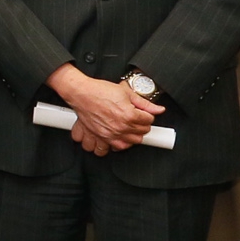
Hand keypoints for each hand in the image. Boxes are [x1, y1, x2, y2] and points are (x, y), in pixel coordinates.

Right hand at [48, 63, 162, 152]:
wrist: (81, 93)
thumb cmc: (99, 91)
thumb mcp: (126, 92)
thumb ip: (144, 103)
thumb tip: (158, 109)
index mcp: (129, 115)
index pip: (149, 120)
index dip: (147, 115)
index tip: (143, 113)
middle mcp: (120, 127)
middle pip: (142, 133)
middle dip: (141, 125)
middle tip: (137, 119)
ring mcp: (110, 135)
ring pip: (130, 143)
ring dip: (131, 137)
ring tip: (129, 129)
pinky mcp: (100, 138)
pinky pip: (111, 149)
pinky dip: (115, 146)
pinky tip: (117, 138)